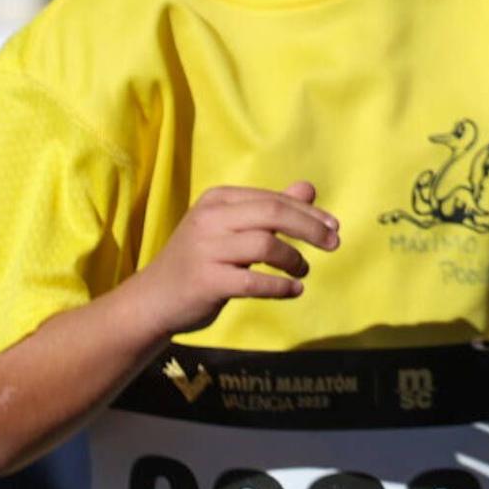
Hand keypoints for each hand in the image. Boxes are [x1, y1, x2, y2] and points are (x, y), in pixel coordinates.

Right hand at [131, 182, 338, 335]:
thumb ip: (269, 209)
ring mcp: (207, 249)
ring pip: (266, 245)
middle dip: (310, 228)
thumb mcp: (232, 229)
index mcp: (217, 199)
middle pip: (272, 213)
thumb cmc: (200, 261)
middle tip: (334, 244)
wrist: (154, 299)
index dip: (308, 212)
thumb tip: (309, 189)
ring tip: (302, 271)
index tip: (334, 227)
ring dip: (294, 259)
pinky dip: (280, 287)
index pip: (272, 199)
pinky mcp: (207, 281)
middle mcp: (210, 218)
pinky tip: (293, 290)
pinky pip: (254, 281)